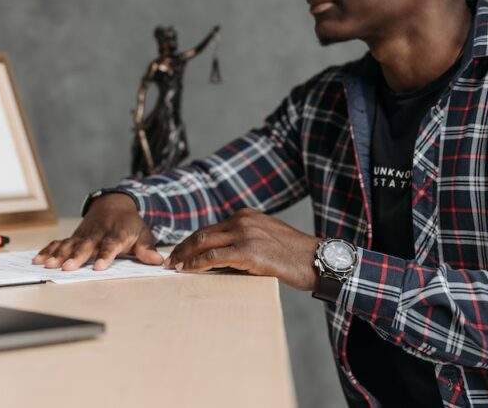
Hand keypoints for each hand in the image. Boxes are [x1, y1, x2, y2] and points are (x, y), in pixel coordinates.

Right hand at [32, 193, 162, 270]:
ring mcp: (83, 234)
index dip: (105, 256)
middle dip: (76, 256)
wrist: (113, 204)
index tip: (99, 267)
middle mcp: (97, 233)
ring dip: (58, 254)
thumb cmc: (129, 224)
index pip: (111, 245)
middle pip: (86, 246)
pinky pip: (59, 242)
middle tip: (67, 267)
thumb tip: (158, 261)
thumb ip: (147, 249)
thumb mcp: (143, 234)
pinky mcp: (74, 236)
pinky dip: (48, 250)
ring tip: (48, 265)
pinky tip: (38, 259)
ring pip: (69, 244)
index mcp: (116, 234)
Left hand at [164, 208, 318, 289]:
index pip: (210, 228)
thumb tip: (218, 257)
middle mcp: (242, 220)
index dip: (192, 241)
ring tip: (175, 267)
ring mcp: (245, 234)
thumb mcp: (266, 238)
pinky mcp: (248, 251)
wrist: (317, 260)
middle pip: (202, 233)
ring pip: (204, 243)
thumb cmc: (294, 255)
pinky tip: (188, 271)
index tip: (180, 251)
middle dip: (183, 247)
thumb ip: (244, 240)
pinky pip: (213, 257)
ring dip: (185, 256)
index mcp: (245, 215)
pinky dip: (197, 264)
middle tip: (171, 260)